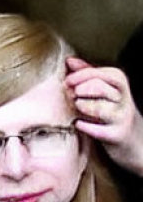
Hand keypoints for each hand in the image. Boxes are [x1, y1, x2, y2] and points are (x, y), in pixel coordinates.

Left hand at [66, 57, 142, 174]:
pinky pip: (100, 131)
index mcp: (121, 87)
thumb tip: (69, 61)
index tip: (68, 80)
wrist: (134, 141)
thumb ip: (89, 75)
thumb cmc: (113, 112)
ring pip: (102, 109)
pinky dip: (86, 126)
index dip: (85, 75)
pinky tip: (77, 124)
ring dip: (85, 106)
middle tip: (69, 93)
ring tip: (75, 106)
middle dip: (84, 88)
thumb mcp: (106, 92)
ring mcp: (121, 119)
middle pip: (104, 88)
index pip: (106, 74)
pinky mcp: (116, 136)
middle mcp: (124, 101)